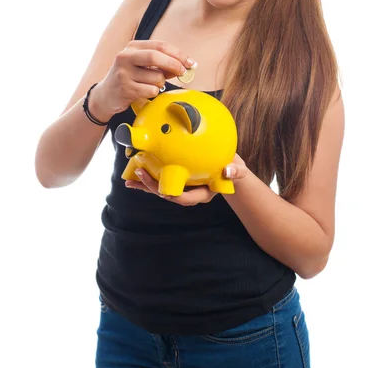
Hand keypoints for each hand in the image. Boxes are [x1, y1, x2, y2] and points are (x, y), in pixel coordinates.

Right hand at [89, 40, 195, 120]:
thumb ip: (162, 64)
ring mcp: (123, 73)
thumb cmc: (129, 78)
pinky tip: (144, 92)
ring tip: (150, 85)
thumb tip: (185, 66)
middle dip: (174, 64)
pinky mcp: (125, 88)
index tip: (190, 62)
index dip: (179, 54)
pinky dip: (154, 93)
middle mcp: (126, 57)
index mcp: (133, 47)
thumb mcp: (143, 65)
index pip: (160, 45)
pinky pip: (151, 90)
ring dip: (161, 83)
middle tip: (184, 72)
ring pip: (156, 77)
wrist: (106, 95)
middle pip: (156, 56)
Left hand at [125, 153, 248, 205]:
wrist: (229, 168)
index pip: (185, 199)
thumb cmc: (233, 170)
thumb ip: (236, 171)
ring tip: (129, 180)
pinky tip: (137, 172)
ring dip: (145, 184)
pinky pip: (161, 180)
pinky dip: (149, 177)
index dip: (172, 195)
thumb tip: (229, 171)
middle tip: (139, 175)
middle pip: (168, 194)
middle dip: (152, 187)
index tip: (162, 190)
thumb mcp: (238, 170)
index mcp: (202, 194)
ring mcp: (182, 187)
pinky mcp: (178, 180)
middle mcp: (189, 193)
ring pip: (161, 189)